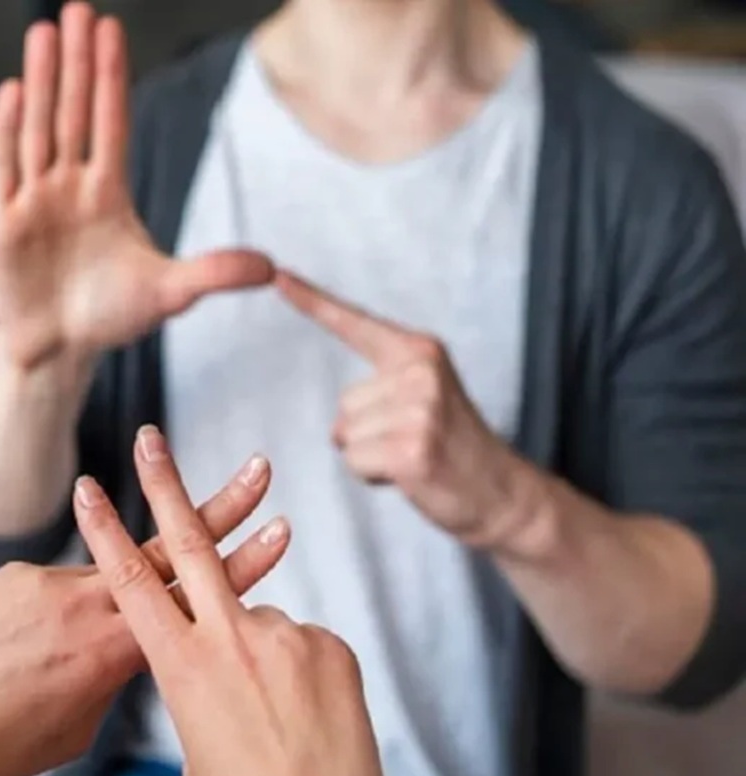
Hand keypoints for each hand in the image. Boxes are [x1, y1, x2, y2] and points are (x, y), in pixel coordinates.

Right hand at [0, 3, 273, 370]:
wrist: (57, 349)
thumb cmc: (109, 315)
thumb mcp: (168, 293)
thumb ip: (214, 274)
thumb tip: (271, 268)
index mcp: (107, 192)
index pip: (111, 122)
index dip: (112, 76)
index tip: (112, 28)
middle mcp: (68, 186)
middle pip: (74, 112)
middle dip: (77, 61)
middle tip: (77, 8)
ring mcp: (32, 200)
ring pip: (38, 128)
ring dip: (42, 80)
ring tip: (44, 32)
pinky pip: (4, 167)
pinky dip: (8, 130)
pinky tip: (14, 90)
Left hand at [0, 452, 287, 775]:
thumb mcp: (81, 724)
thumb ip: (116, 672)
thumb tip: (131, 644)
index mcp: (111, 650)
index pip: (193, 599)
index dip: (244, 563)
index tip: (281, 531)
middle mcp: (86, 603)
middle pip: (169, 549)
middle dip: (220, 506)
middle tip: (259, 470)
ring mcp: (49, 582)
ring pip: (112, 566)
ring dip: (125, 574)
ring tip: (93, 621)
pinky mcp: (17, 573)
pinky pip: (61, 583)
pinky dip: (63, 608)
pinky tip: (30, 644)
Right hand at [74, 426, 382, 775]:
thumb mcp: (196, 744)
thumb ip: (196, 682)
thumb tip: (209, 660)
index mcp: (180, 667)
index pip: (130, 583)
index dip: (105, 532)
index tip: (88, 488)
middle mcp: (230, 639)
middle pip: (188, 543)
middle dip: (165, 484)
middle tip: (150, 439)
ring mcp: (284, 636)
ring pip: (256, 616)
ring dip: (255, 654)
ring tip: (273, 716)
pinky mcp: (329, 644)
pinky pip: (301, 642)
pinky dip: (295, 670)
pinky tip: (305, 714)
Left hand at [276, 270, 527, 547]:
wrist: (503, 493)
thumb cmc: (454, 448)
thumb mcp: (425, 397)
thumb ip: (382, 387)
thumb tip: (337, 426)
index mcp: (420, 350)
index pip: (354, 323)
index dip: (311, 301)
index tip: (278, 275)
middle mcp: (419, 371)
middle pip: (344, 403)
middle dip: (367, 432)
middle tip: (413, 442)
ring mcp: (418, 409)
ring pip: (346, 435)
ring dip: (370, 456)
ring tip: (413, 457)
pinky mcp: (411, 449)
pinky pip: (354, 460)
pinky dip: (372, 476)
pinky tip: (409, 475)